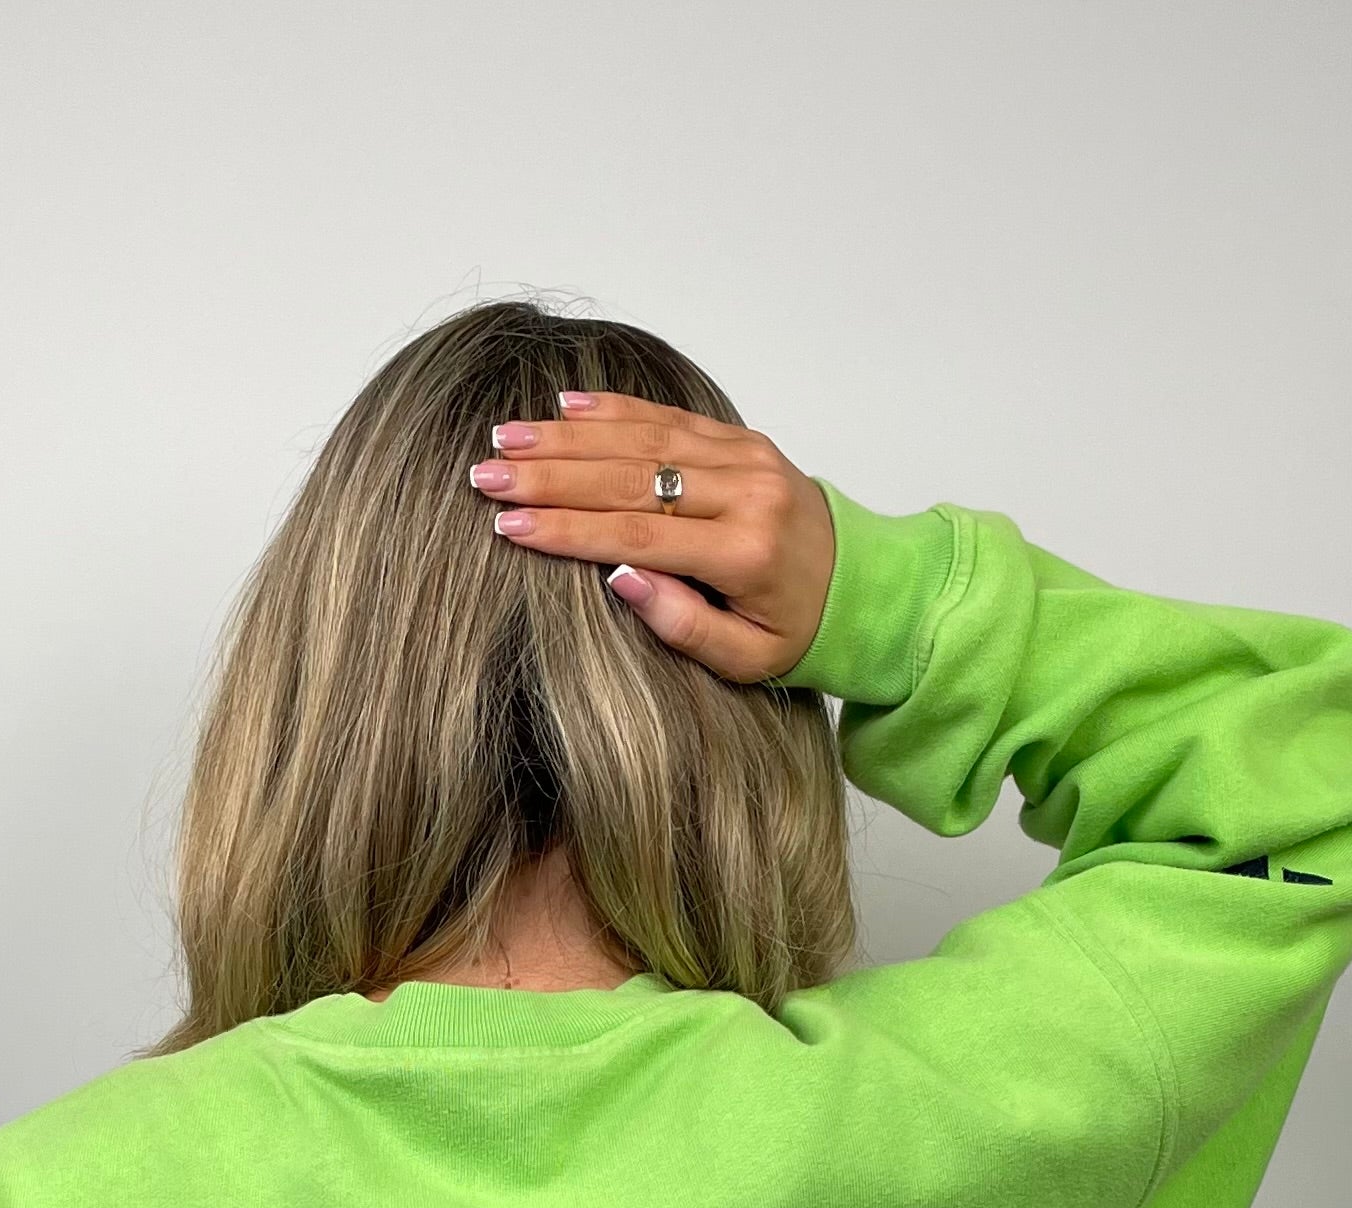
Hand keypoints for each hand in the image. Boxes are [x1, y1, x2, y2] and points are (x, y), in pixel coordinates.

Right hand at [473, 390, 835, 685]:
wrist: (864, 582)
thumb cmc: (797, 630)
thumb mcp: (747, 658)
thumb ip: (684, 624)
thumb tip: (618, 578)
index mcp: (745, 553)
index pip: (638, 535)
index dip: (567, 529)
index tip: (507, 526)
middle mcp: (746, 494)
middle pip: (630, 478)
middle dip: (551, 476)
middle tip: (487, 476)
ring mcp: (746, 458)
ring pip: (644, 440)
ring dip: (568, 436)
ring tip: (507, 439)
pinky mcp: (742, 440)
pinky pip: (670, 419)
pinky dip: (615, 410)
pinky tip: (565, 406)